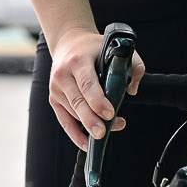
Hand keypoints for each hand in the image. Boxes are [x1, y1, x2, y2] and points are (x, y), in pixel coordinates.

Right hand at [48, 25, 145, 152]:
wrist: (69, 43)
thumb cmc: (93, 48)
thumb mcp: (114, 48)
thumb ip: (132, 65)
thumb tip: (132, 90)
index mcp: (78, 60)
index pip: (87, 83)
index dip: (98, 100)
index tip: (110, 113)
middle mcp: (63, 74)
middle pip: (77, 102)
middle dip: (91, 119)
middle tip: (103, 132)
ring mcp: (56, 88)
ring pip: (72, 113)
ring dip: (89, 126)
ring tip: (107, 131)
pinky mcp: (54, 99)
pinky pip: (64, 121)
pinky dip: (75, 134)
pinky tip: (87, 143)